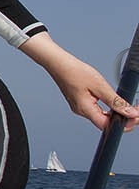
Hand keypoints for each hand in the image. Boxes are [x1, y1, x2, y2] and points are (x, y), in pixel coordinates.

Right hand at [23, 34, 138, 131]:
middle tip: (135, 110)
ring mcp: (80, 107)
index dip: (123, 124)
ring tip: (128, 106)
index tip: (135, 117)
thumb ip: (115, 101)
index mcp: (85, 109)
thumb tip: (129, 113)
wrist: (58, 64)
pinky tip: (114, 102)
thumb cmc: (75, 72)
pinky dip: (108, 109)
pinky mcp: (80, 103)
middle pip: (105, 123)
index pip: (107, 125)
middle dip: (122, 119)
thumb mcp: (100, 85)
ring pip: (102, 117)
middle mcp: (81, 111)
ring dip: (116, 113)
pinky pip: (97, 110)